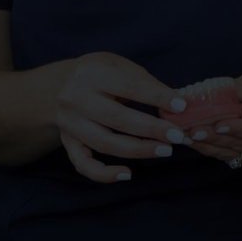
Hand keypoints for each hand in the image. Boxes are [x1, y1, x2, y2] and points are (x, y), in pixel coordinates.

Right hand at [54, 52, 186, 182]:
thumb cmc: (100, 73)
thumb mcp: (120, 66)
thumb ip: (145, 83)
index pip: (129, 87)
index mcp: (92, 73)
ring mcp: (69, 123)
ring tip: (164, 150)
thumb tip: (177, 105)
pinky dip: (104, 174)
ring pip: (104, 143)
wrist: (59, 85)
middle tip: (177, 136)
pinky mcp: (67, 143)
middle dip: (151, 129)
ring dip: (138, 150)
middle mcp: (75, 98)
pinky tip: (127, 173)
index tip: (181, 106)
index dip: (157, 97)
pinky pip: (84, 165)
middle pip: (116, 118)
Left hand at [181, 72, 241, 167]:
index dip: (236, 128)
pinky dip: (209, 148)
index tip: (217, 126)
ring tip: (185, 136)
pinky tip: (193, 140)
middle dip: (213, 137)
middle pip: (239, 143)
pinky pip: (226, 155)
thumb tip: (209, 95)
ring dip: (206, 145)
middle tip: (191, 130)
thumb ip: (235, 90)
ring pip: (230, 152)